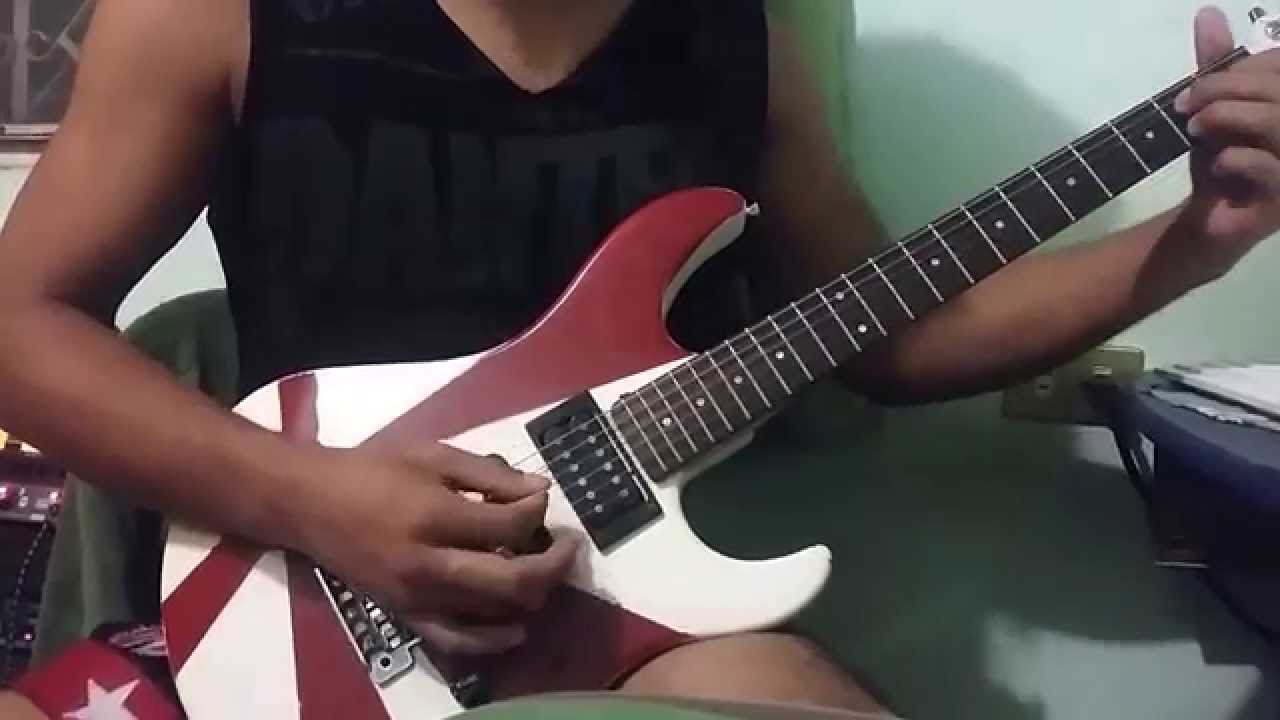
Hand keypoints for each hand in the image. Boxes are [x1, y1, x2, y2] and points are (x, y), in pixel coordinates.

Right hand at [292, 442, 578, 655]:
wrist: (310, 504)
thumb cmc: (372, 469)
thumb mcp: (432, 455)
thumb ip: (489, 475)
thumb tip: (539, 492)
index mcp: (435, 516)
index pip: (511, 524)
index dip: (539, 511)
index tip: (542, 498)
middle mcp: (429, 565)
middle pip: (515, 580)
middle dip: (555, 563)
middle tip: (570, 544)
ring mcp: (418, 598)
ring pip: (496, 612)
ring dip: (533, 594)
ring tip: (546, 570)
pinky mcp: (406, 616)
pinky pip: (459, 641)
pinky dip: (494, 638)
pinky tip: (517, 626)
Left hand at [1171, 6, 1279, 280]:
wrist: (1209, 218)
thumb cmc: (1222, 160)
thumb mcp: (1215, 108)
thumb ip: (1217, 66)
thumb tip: (1208, 14)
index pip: (1278, 64)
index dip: (1241, 69)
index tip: (1196, 87)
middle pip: (1277, 90)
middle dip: (1224, 89)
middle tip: (1185, 105)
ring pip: (1276, 122)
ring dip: (1226, 118)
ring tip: (1196, 130)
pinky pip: (1269, 166)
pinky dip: (1234, 159)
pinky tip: (1217, 164)